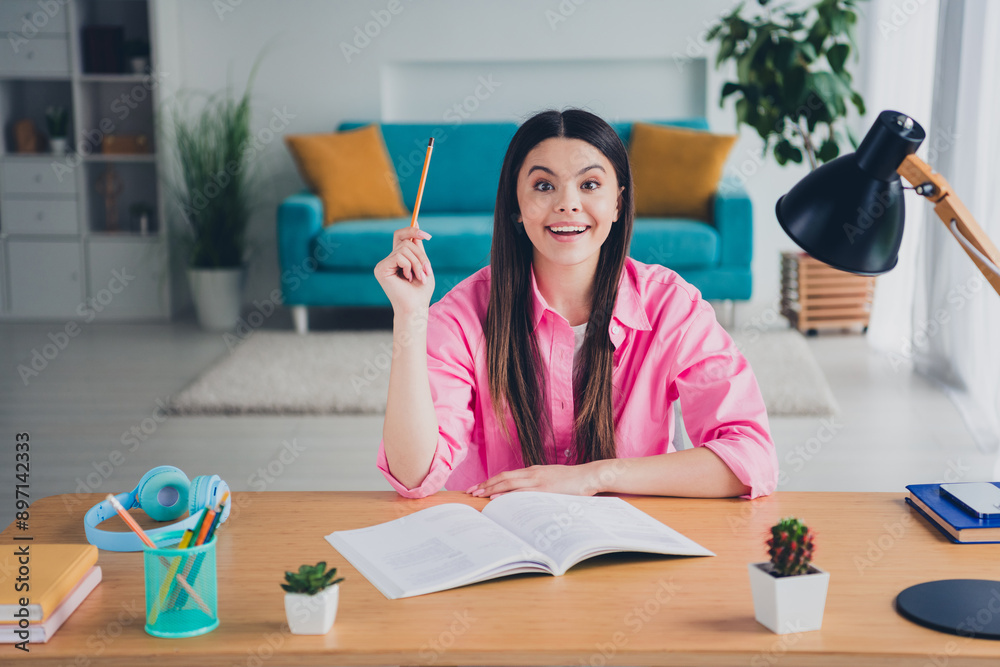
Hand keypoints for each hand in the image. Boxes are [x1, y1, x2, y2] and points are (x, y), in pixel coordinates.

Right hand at [373, 225, 434, 313]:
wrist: (415, 308)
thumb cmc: (421, 291)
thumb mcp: (423, 264)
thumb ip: (418, 247)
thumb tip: (414, 223)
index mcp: (398, 259)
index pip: (401, 236)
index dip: (412, 231)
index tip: (427, 235)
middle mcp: (389, 260)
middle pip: (406, 242)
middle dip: (421, 255)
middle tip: (427, 270)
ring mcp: (383, 264)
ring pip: (404, 249)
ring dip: (417, 263)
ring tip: (420, 277)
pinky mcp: (380, 269)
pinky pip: (399, 256)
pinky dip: (409, 266)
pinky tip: (408, 278)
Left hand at [465, 464, 602, 498]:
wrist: (589, 476)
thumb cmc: (573, 481)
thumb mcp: (552, 481)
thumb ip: (539, 487)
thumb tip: (526, 497)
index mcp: (534, 471)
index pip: (507, 475)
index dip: (491, 481)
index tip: (478, 486)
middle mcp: (533, 473)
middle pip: (503, 477)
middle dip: (485, 484)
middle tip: (470, 491)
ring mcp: (538, 480)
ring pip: (509, 482)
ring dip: (492, 488)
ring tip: (478, 494)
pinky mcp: (545, 488)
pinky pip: (522, 491)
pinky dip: (508, 493)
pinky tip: (498, 497)